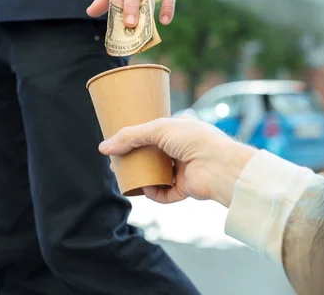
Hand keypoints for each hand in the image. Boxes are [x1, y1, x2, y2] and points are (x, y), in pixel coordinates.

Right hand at [98, 115, 256, 206]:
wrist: (219, 165)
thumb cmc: (195, 140)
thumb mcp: (159, 129)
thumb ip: (130, 137)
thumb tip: (104, 148)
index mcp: (180, 130)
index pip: (154, 133)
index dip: (137, 138)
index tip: (119, 143)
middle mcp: (183, 149)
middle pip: (153, 156)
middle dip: (135, 160)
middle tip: (117, 164)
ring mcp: (185, 169)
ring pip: (158, 175)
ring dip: (142, 178)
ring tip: (126, 178)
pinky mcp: (186, 188)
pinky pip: (165, 193)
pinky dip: (155, 193)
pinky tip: (145, 190)